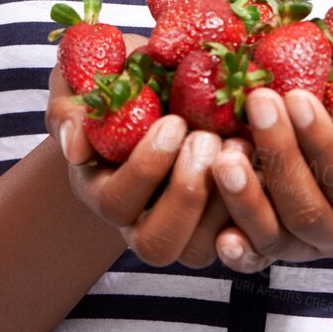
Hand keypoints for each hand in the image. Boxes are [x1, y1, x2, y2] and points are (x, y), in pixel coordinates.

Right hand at [45, 32, 235, 267]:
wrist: (160, 89)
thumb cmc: (118, 81)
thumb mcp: (84, 84)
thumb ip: (69, 108)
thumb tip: (76, 146)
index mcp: (102, 189)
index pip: (117, 202)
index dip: (147, 168)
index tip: (174, 121)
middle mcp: (138, 222)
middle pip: (157, 243)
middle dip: (186, 191)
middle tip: (208, 137)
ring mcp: (181, 229)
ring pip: (199, 249)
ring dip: (223, 200)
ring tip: (239, 144)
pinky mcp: (219, 225)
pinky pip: (239, 237)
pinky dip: (256, 202)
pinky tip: (263, 155)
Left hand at [211, 87, 332, 271]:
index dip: (321, 143)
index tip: (295, 96)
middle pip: (309, 210)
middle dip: (279, 154)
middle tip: (257, 102)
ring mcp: (312, 247)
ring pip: (278, 237)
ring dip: (248, 199)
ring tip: (226, 154)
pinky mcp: (280, 250)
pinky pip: (259, 258)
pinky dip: (240, 251)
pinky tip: (221, 233)